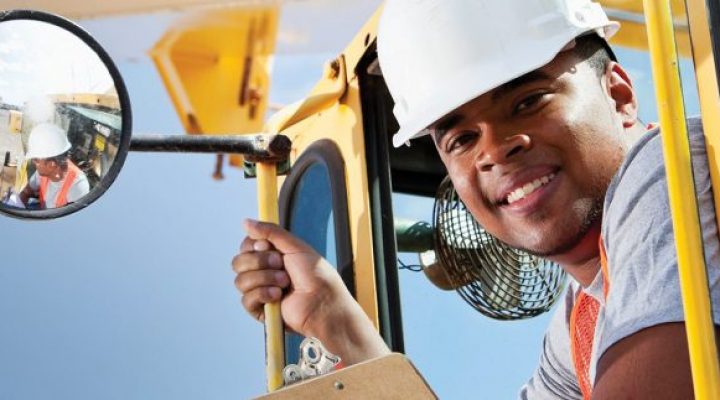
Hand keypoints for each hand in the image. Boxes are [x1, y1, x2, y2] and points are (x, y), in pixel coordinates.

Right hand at [233, 219, 351, 334]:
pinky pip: (246, 299)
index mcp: (271, 256)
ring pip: (240, 280)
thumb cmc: (315, 274)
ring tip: (285, 283)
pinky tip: (278, 296)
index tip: (269, 246)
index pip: (246, 246)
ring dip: (265, 278)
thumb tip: (245, 222)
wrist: (323, 301)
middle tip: (281, 264)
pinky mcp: (260, 310)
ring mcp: (260, 291)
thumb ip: (270, 232)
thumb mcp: (294, 246)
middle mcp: (264, 272)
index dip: (254, 245)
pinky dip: (263, 294)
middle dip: (259, 261)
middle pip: (238, 262)